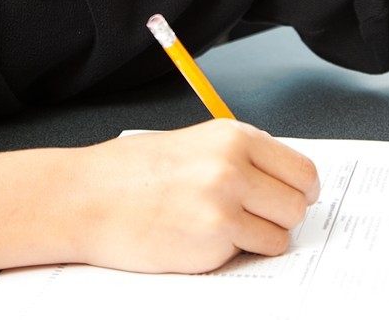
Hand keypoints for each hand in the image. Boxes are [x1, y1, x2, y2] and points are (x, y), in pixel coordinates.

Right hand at [76, 120, 319, 273]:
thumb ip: (239, 157)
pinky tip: (209, 240)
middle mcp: (234, 164)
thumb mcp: (195, 144)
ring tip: (229, 229)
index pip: (300, 167)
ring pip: (283, 231)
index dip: (301, 188)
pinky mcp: (213, 239)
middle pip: (298, 201)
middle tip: (260, 217)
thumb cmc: (133, 172)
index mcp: (233, 135)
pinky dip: (240, 253)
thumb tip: (281, 181)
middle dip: (284, 215)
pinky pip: (254, 252)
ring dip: (263, 236)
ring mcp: (225, 203)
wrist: (87, 196)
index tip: (295, 197)